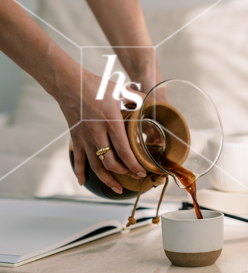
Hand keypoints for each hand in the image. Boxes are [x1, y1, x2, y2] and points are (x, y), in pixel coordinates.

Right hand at [59, 69, 146, 193]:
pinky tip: (83, 182)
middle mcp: (97, 133)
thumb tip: (153, 103)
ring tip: (116, 189)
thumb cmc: (97, 86)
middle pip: (111, 163)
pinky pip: (78, 159)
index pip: (124, 151)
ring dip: (107, 180)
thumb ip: (138, 98)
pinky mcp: (75, 139)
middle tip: (135, 177)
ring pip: (96, 166)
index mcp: (111, 122)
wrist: (69, 84)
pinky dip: (80, 172)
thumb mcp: (120, 90)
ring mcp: (85, 138)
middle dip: (125, 173)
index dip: (134, 165)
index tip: (142, 172)